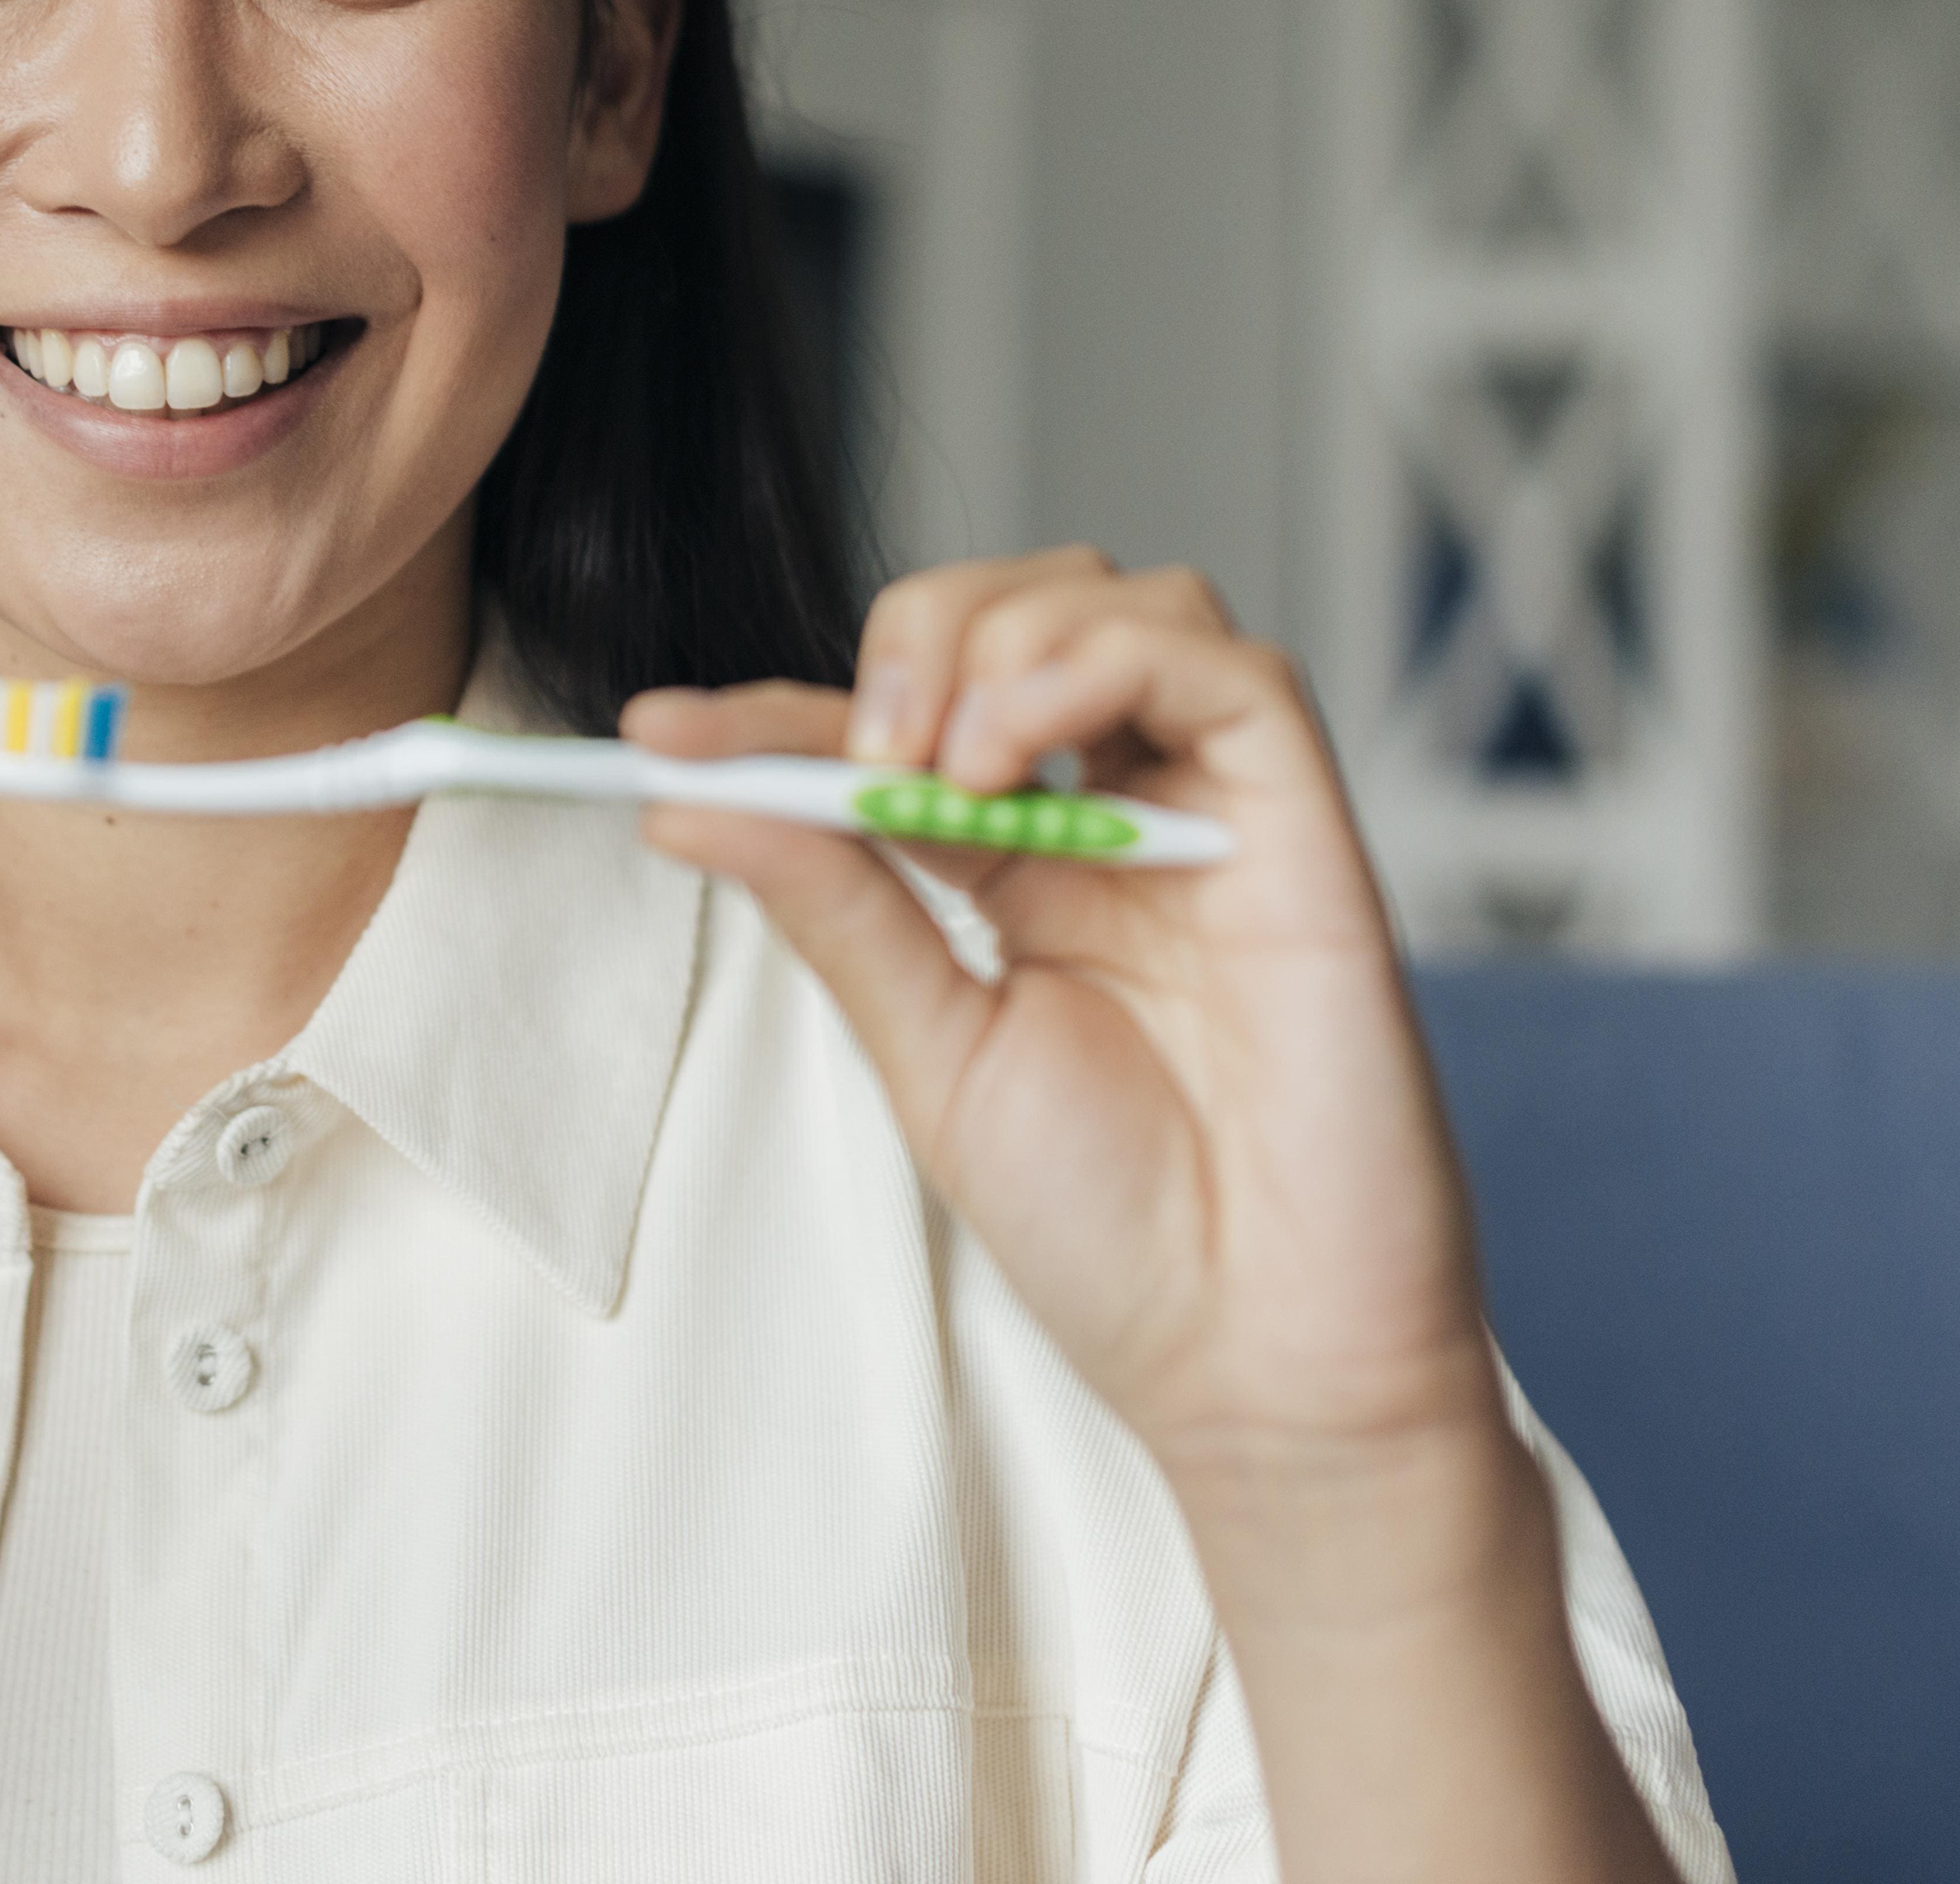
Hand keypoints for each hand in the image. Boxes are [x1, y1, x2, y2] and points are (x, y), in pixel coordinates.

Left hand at [626, 551, 1494, 1492]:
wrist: (1260, 1363)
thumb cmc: (1119, 1232)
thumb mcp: (930, 1050)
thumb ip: (830, 905)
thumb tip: (681, 799)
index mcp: (1026, 868)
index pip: (890, 728)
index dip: (769, 712)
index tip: (653, 739)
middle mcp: (1123, 816)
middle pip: (1016, 612)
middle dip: (908, 641)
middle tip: (864, 760)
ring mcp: (1216, 814)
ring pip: (1119, 596)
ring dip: (998, 641)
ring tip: (944, 767)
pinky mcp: (1306, 826)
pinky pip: (1227, 667)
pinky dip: (1101, 661)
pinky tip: (1018, 750)